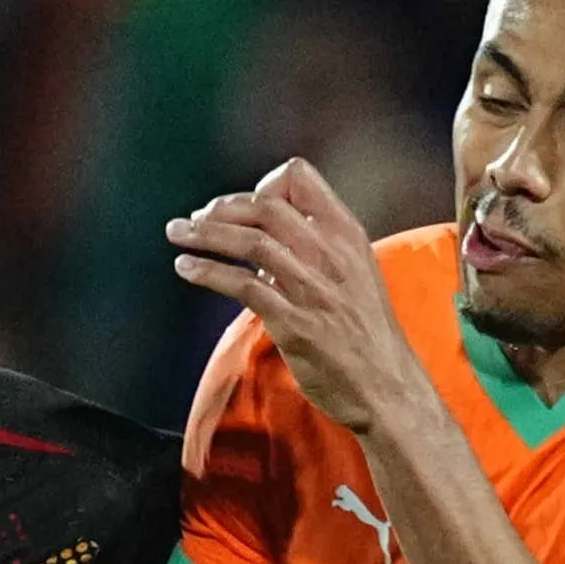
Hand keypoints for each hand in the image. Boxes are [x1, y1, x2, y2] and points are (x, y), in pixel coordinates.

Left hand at [165, 157, 427, 433]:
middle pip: (266, 207)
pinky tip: (186, 269)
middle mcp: (331, 254)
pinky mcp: (294, 323)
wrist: (387, 385)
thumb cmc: (366, 332)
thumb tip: (262, 243)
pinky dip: (208, 272)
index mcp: (347, 235)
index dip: (263, 186)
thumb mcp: (355, 274)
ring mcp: (313, 288)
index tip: (241, 207)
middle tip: (195, 220)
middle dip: (222, 208)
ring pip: (250, 242)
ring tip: (177, 233)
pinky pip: (243, 285)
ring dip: (205, 234)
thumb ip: (316, 250)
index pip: (300, 178)